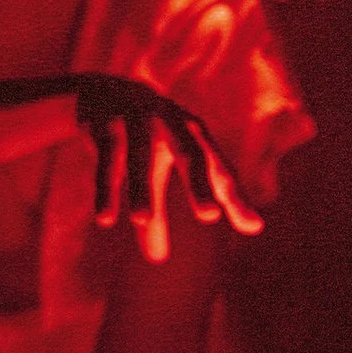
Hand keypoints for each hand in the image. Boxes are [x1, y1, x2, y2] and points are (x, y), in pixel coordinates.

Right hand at [74, 75, 262, 262]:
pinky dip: (106, 189)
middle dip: (199, 184)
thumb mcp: (153, 173)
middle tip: (209, 216)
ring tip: (141, 221)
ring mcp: (137, 120)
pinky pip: (106, 161)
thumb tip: (157, 262)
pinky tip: (106, 220)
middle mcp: (171, 123)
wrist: (100, 91)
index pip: (219, 169)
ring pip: (139, 159)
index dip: (235, 198)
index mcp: (194, 134)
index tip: (251, 228)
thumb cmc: (142, 139)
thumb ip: (160, 215)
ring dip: (141, 189)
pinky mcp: (104, 124)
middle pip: (189, 155)